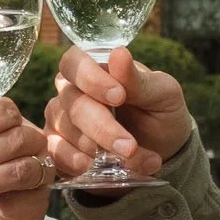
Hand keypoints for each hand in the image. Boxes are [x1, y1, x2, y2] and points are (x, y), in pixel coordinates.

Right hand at [47, 48, 191, 189]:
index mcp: (95, 67)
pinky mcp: (58, 147)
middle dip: (102, 126)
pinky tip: (89, 166)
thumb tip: (118, 54)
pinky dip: (70, 160)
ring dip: (98, 147)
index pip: (75, 62)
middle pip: (72, 101)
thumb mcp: (163, 94)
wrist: (165, 152)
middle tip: (130, 145)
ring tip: (132, 158)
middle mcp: (72, 91)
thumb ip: (139, 79)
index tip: (119, 97)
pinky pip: (53, 151)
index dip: (91, 78)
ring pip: (65, 128)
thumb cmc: (161, 114)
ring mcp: (62, 119)